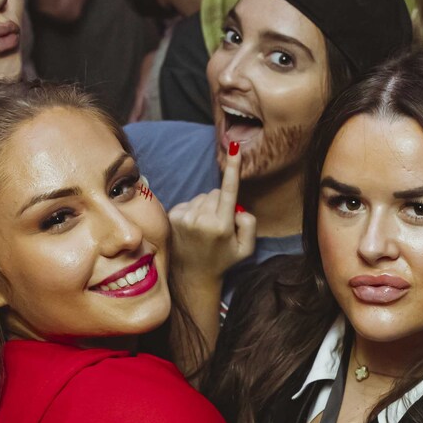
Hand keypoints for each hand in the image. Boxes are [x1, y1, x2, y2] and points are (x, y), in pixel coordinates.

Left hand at [166, 140, 254, 284]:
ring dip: (206, 208)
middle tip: (219, 226)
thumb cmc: (222, 260)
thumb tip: (237, 206)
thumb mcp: (246, 248)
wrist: (192, 276)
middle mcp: (201, 220)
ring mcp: (185, 218)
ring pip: (203, 196)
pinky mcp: (173, 216)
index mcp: (222, 226)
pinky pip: (190, 202)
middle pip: (217, 193)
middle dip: (221, 204)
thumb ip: (249, 224)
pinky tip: (193, 228)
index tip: (234, 147)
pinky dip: (194, 211)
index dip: (233, 168)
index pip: (229, 190)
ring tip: (204, 229)